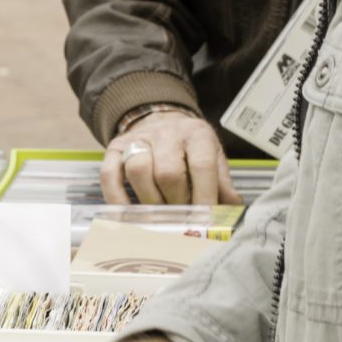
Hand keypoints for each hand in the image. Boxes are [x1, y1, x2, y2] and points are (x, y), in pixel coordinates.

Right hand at [102, 111, 242, 207]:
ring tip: (160, 216)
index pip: (202, 166)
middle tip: (181, 219)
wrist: (161, 120)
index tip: (204, 221)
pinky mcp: (115, 148)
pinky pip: (110, 176)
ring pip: (139, 172)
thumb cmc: (190, 147)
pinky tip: (128, 215)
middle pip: (168, 172)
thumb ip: (222, 182)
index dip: (204, 197)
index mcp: (197, 134)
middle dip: (176, 203)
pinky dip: (117, 200)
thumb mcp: (213, 156)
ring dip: (150, 202)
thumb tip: (231, 208)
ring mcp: (138, 139)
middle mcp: (167, 133)